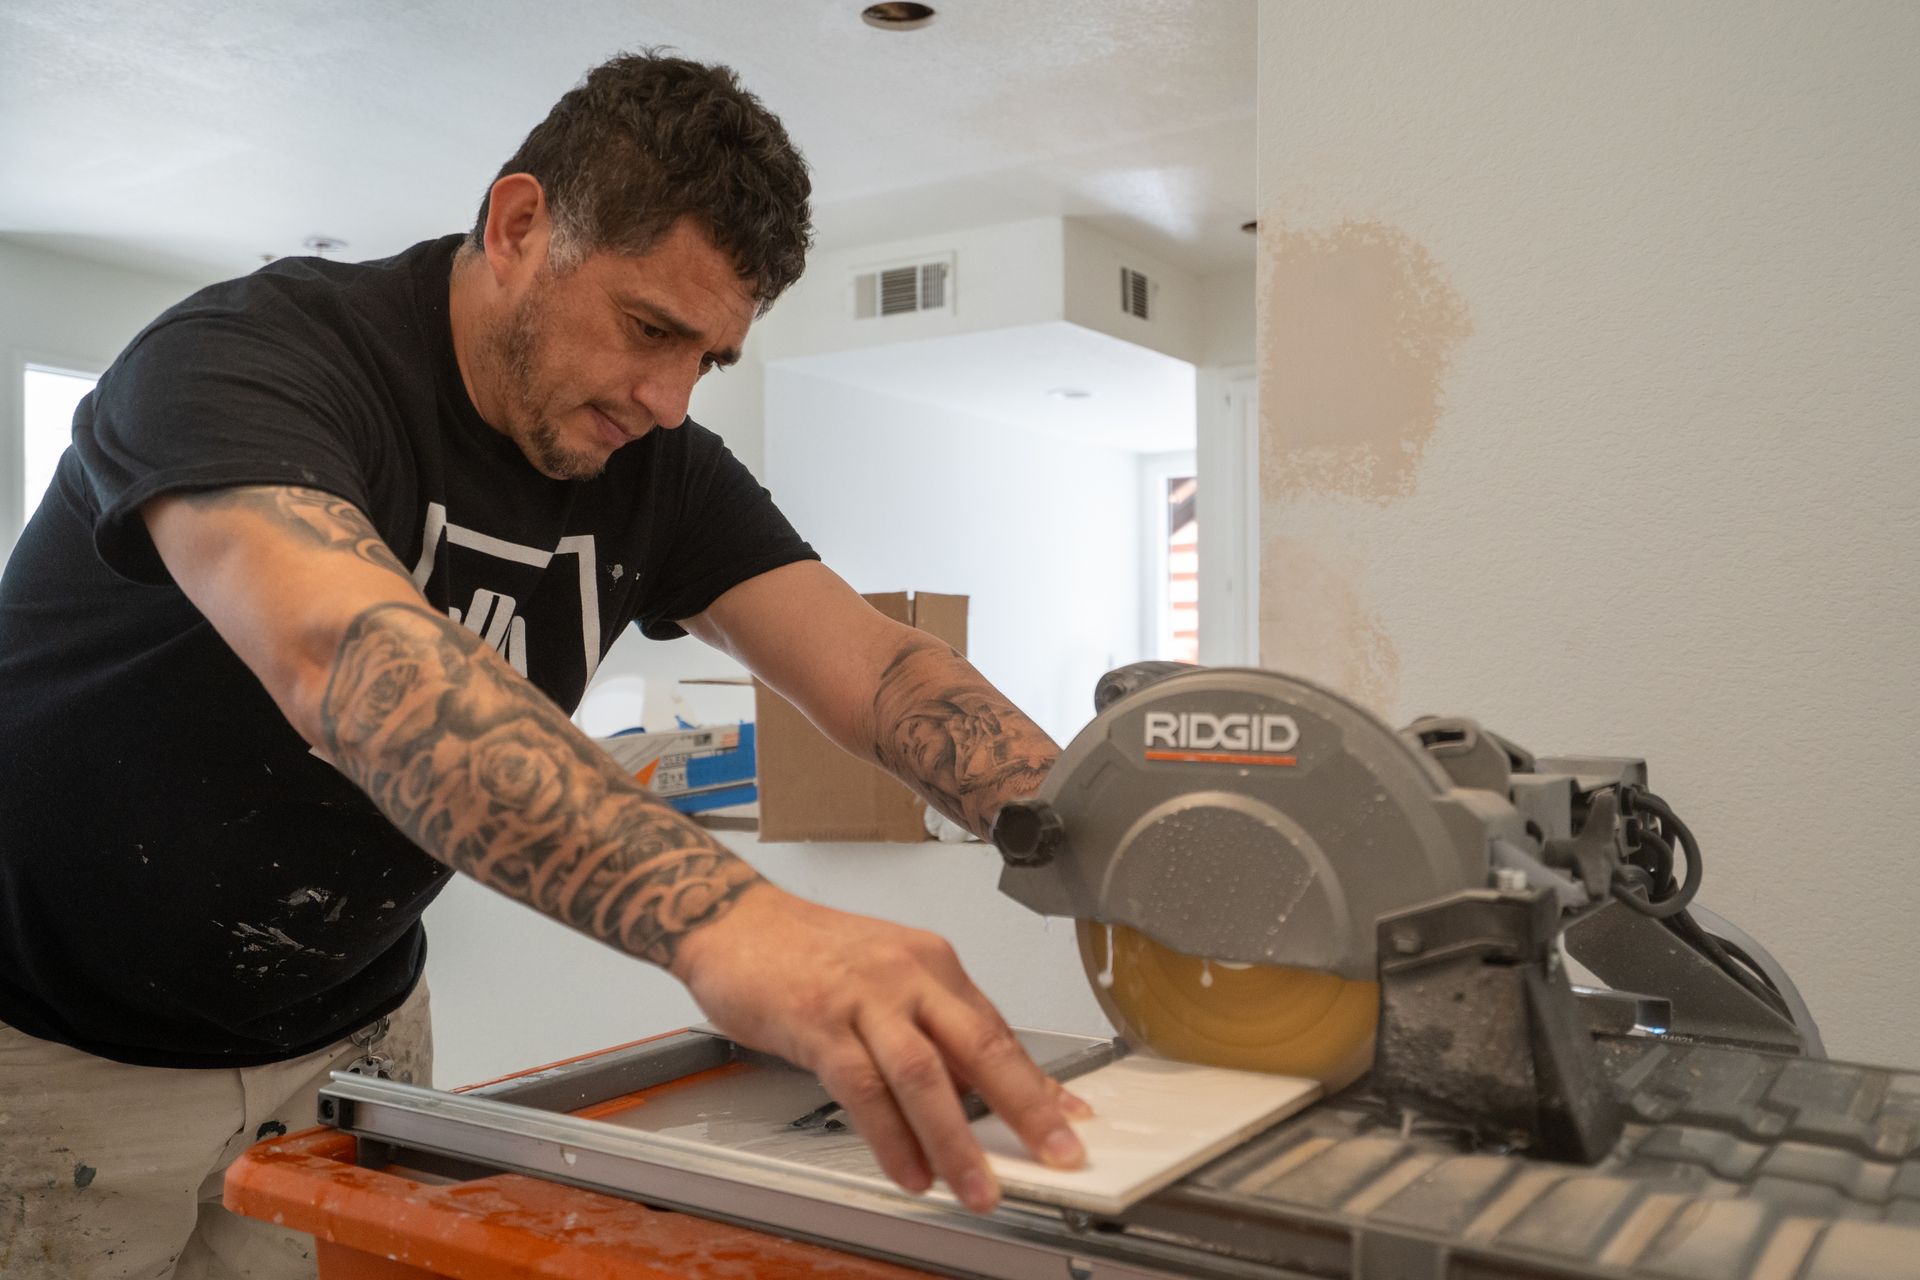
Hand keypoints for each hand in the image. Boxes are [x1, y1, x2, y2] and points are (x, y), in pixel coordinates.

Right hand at [668, 882, 1087, 1211]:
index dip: (1037, 1080)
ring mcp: (864, 997)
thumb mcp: (883, 976)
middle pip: (980, 1045)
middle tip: (1058, 1153)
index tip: (1069, 1118)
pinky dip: (890, 1137)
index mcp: (931, 962)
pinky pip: (863, 1088)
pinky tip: (908, 1171)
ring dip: (956, 1139)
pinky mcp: (818, 1022)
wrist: (735, 919)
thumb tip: (972, 1086)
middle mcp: (908, 974)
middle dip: (1025, 1106)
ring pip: (925, 1074)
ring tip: (977, 1188)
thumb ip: (926, 1026)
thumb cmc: (807, 951)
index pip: (997, 1029)